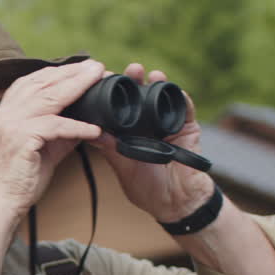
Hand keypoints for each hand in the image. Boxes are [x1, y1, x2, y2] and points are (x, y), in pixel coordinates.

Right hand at [0, 60, 105, 218]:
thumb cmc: (17, 180)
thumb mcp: (41, 149)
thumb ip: (59, 133)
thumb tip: (85, 121)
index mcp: (7, 111)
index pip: (34, 81)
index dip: (60, 72)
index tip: (83, 67)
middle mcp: (6, 113)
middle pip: (43, 83)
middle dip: (73, 73)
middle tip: (97, 66)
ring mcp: (11, 124)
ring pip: (49, 98)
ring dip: (77, 87)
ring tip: (98, 80)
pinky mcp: (20, 140)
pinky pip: (55, 127)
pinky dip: (77, 126)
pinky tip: (94, 129)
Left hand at [92, 63, 216, 222]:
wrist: (175, 203)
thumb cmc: (148, 188)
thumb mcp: (123, 166)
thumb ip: (108, 148)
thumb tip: (87, 130)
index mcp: (131, 132)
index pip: (121, 107)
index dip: (113, 93)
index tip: (103, 81)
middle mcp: (149, 124)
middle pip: (141, 96)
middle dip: (135, 81)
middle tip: (128, 71)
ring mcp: (168, 124)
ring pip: (162, 97)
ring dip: (156, 83)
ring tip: (149, 74)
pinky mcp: (187, 127)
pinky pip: (185, 107)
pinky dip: (179, 96)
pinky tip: (171, 88)